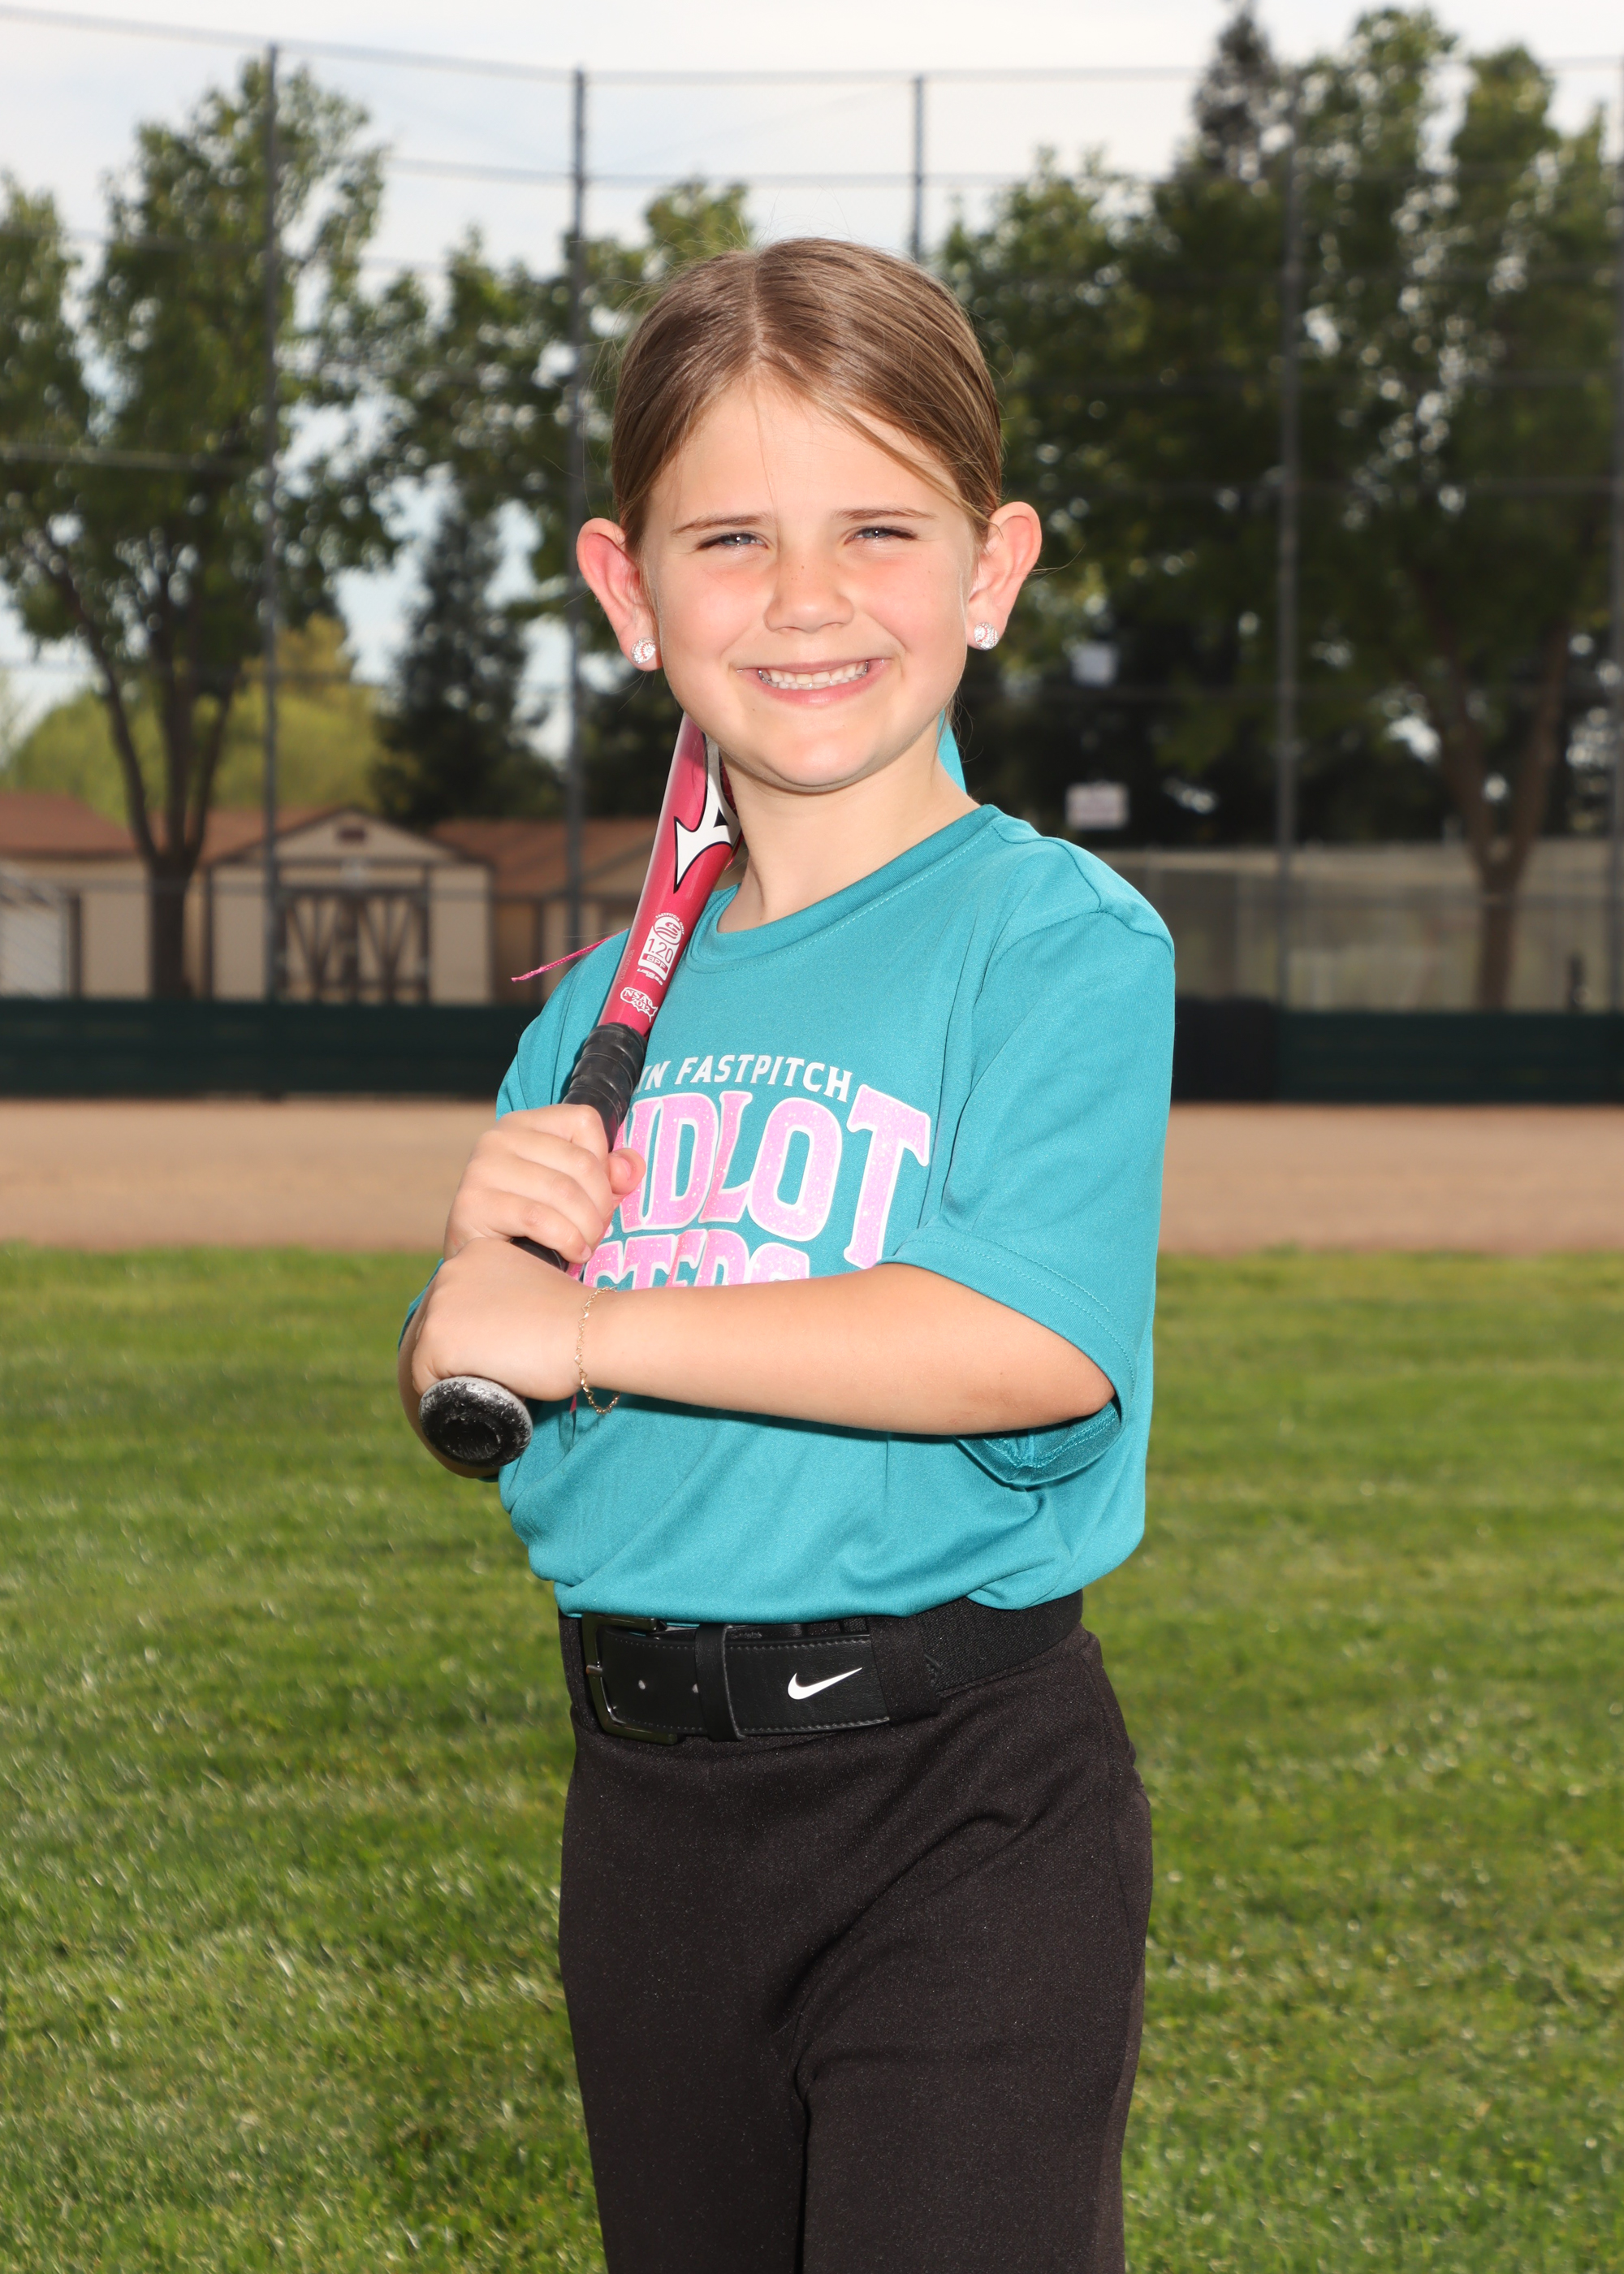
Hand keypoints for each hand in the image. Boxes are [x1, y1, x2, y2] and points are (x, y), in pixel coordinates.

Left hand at [410, 1233, 599, 1405]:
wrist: (590, 1330)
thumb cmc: (575, 1317)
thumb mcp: (533, 1285)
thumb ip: (509, 1293)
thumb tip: (500, 1322)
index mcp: (476, 1252)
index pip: (457, 1302)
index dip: (472, 1331)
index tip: (498, 1349)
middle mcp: (451, 1270)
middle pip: (438, 1324)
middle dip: (458, 1350)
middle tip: (493, 1369)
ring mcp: (440, 1304)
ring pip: (428, 1351)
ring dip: (450, 1370)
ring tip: (487, 1381)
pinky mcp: (437, 1339)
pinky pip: (423, 1378)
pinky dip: (440, 1393)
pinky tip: (469, 1395)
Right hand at [443, 1105, 643, 1267]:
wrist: (480, 1268)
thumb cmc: (532, 1227)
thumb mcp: (574, 1192)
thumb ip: (607, 1174)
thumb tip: (630, 1169)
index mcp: (523, 1124)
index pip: (585, 1122)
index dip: (604, 1162)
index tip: (600, 1195)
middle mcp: (498, 1138)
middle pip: (580, 1162)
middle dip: (601, 1205)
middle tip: (598, 1231)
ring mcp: (481, 1168)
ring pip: (563, 1192)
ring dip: (587, 1227)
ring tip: (586, 1245)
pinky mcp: (472, 1204)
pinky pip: (538, 1218)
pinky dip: (567, 1240)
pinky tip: (573, 1253)